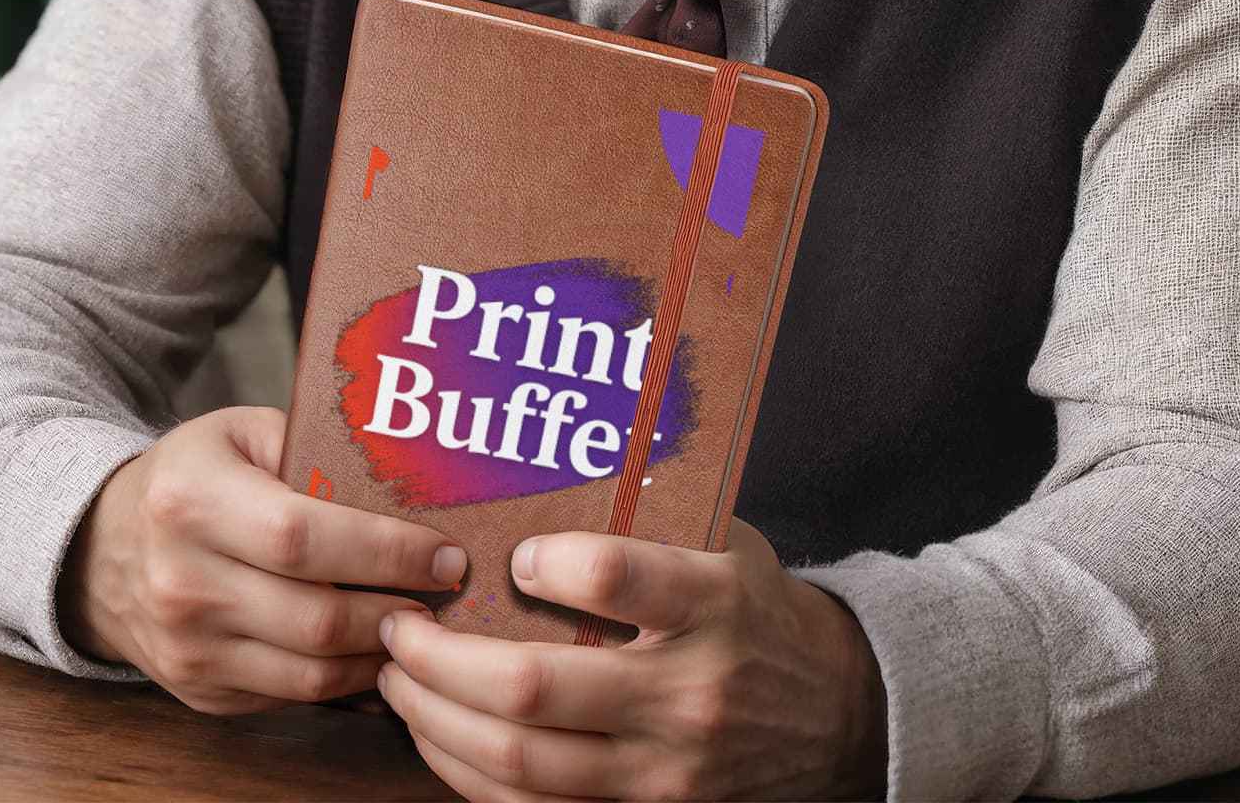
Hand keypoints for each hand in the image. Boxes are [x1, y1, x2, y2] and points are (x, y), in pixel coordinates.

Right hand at [56, 404, 467, 715]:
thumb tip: (413, 476)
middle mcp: (182, 582)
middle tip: (449, 593)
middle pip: (315, 617)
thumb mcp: (242, 433)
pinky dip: (344, 679)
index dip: (385, 551)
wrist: (101, 549)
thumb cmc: (194, 476)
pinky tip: (376, 648)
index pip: (304, 537)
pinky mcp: (198, 691)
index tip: (444, 553)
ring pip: (310, 672)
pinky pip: (290, 697)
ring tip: (424, 622)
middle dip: (398, 608)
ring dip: (380, 652)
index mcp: (192, 501)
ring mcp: (187, 648)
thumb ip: (315, 448)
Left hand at [375, 517, 888, 799]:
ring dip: (437, 720)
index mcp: (712, 603)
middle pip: (535, 688)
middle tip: (400, 623)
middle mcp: (687, 693)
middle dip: (442, 657)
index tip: (508, 552)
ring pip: (521, 762)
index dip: (544, 563)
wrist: (839, 719)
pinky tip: (440, 738)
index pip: (616, 578)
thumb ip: (651, 522)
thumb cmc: (759, 612)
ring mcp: (665, 772)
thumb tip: (545, 467)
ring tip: (399, 678)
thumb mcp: (729, 546)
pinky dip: (471, 779)